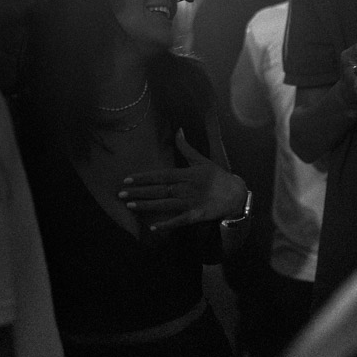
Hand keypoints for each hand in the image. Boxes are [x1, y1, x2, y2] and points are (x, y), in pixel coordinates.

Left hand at [117, 129, 247, 232]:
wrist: (236, 194)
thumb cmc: (217, 176)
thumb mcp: (202, 159)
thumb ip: (186, 147)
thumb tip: (178, 129)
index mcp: (186, 174)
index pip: (160, 175)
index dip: (143, 177)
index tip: (127, 179)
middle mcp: (186, 188)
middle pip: (158, 190)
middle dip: (139, 192)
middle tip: (120, 194)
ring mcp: (190, 203)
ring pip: (165, 205)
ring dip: (147, 206)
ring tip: (130, 206)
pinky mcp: (196, 215)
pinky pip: (179, 221)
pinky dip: (166, 224)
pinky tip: (153, 227)